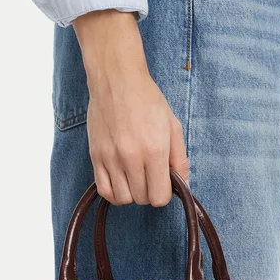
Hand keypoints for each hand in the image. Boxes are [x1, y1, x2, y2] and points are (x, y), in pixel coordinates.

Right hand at [73, 9, 188, 205]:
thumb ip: (180, 158)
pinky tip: (121, 183)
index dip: (164, 194)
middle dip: (150, 192)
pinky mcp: (95, 156)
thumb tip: (184, 184)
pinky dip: (114, 193)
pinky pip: (104, 190)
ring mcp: (110, 158)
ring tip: (136, 178)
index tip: (164, 184)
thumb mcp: (173, 126)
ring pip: (123, 198)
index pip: (159, 197)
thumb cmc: (148, 100)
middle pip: (142, 198)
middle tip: (151, 176)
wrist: (117, 80)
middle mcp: (131, 158)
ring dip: (132, 193)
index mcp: (154, 151)